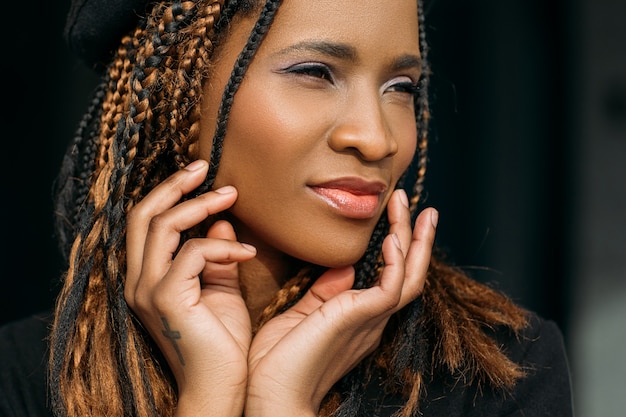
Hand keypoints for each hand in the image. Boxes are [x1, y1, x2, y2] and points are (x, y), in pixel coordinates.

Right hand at [124, 160, 255, 416]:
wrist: (220, 388)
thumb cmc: (223, 345)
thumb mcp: (221, 292)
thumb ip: (218, 259)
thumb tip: (223, 225)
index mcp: (148, 278)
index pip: (146, 224)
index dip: (171, 194)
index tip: (204, 178)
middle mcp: (139, 281)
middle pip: (143, 215)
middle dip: (174, 185)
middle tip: (205, 166)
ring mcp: (148, 290)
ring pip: (162, 225)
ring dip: (200, 205)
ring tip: (232, 197)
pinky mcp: (166, 299)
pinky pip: (193, 253)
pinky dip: (223, 247)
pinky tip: (249, 254)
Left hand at [245, 189, 437, 415]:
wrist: (271, 397)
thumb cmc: (276, 364)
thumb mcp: (299, 317)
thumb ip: (321, 294)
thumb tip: (344, 267)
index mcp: (358, 318)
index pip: (389, 279)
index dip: (398, 249)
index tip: (395, 220)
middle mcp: (371, 319)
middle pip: (409, 274)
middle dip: (416, 238)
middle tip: (417, 204)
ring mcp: (370, 320)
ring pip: (409, 276)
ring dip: (412, 238)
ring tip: (406, 204)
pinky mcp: (361, 320)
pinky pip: (391, 286)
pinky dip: (396, 261)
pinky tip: (391, 239)